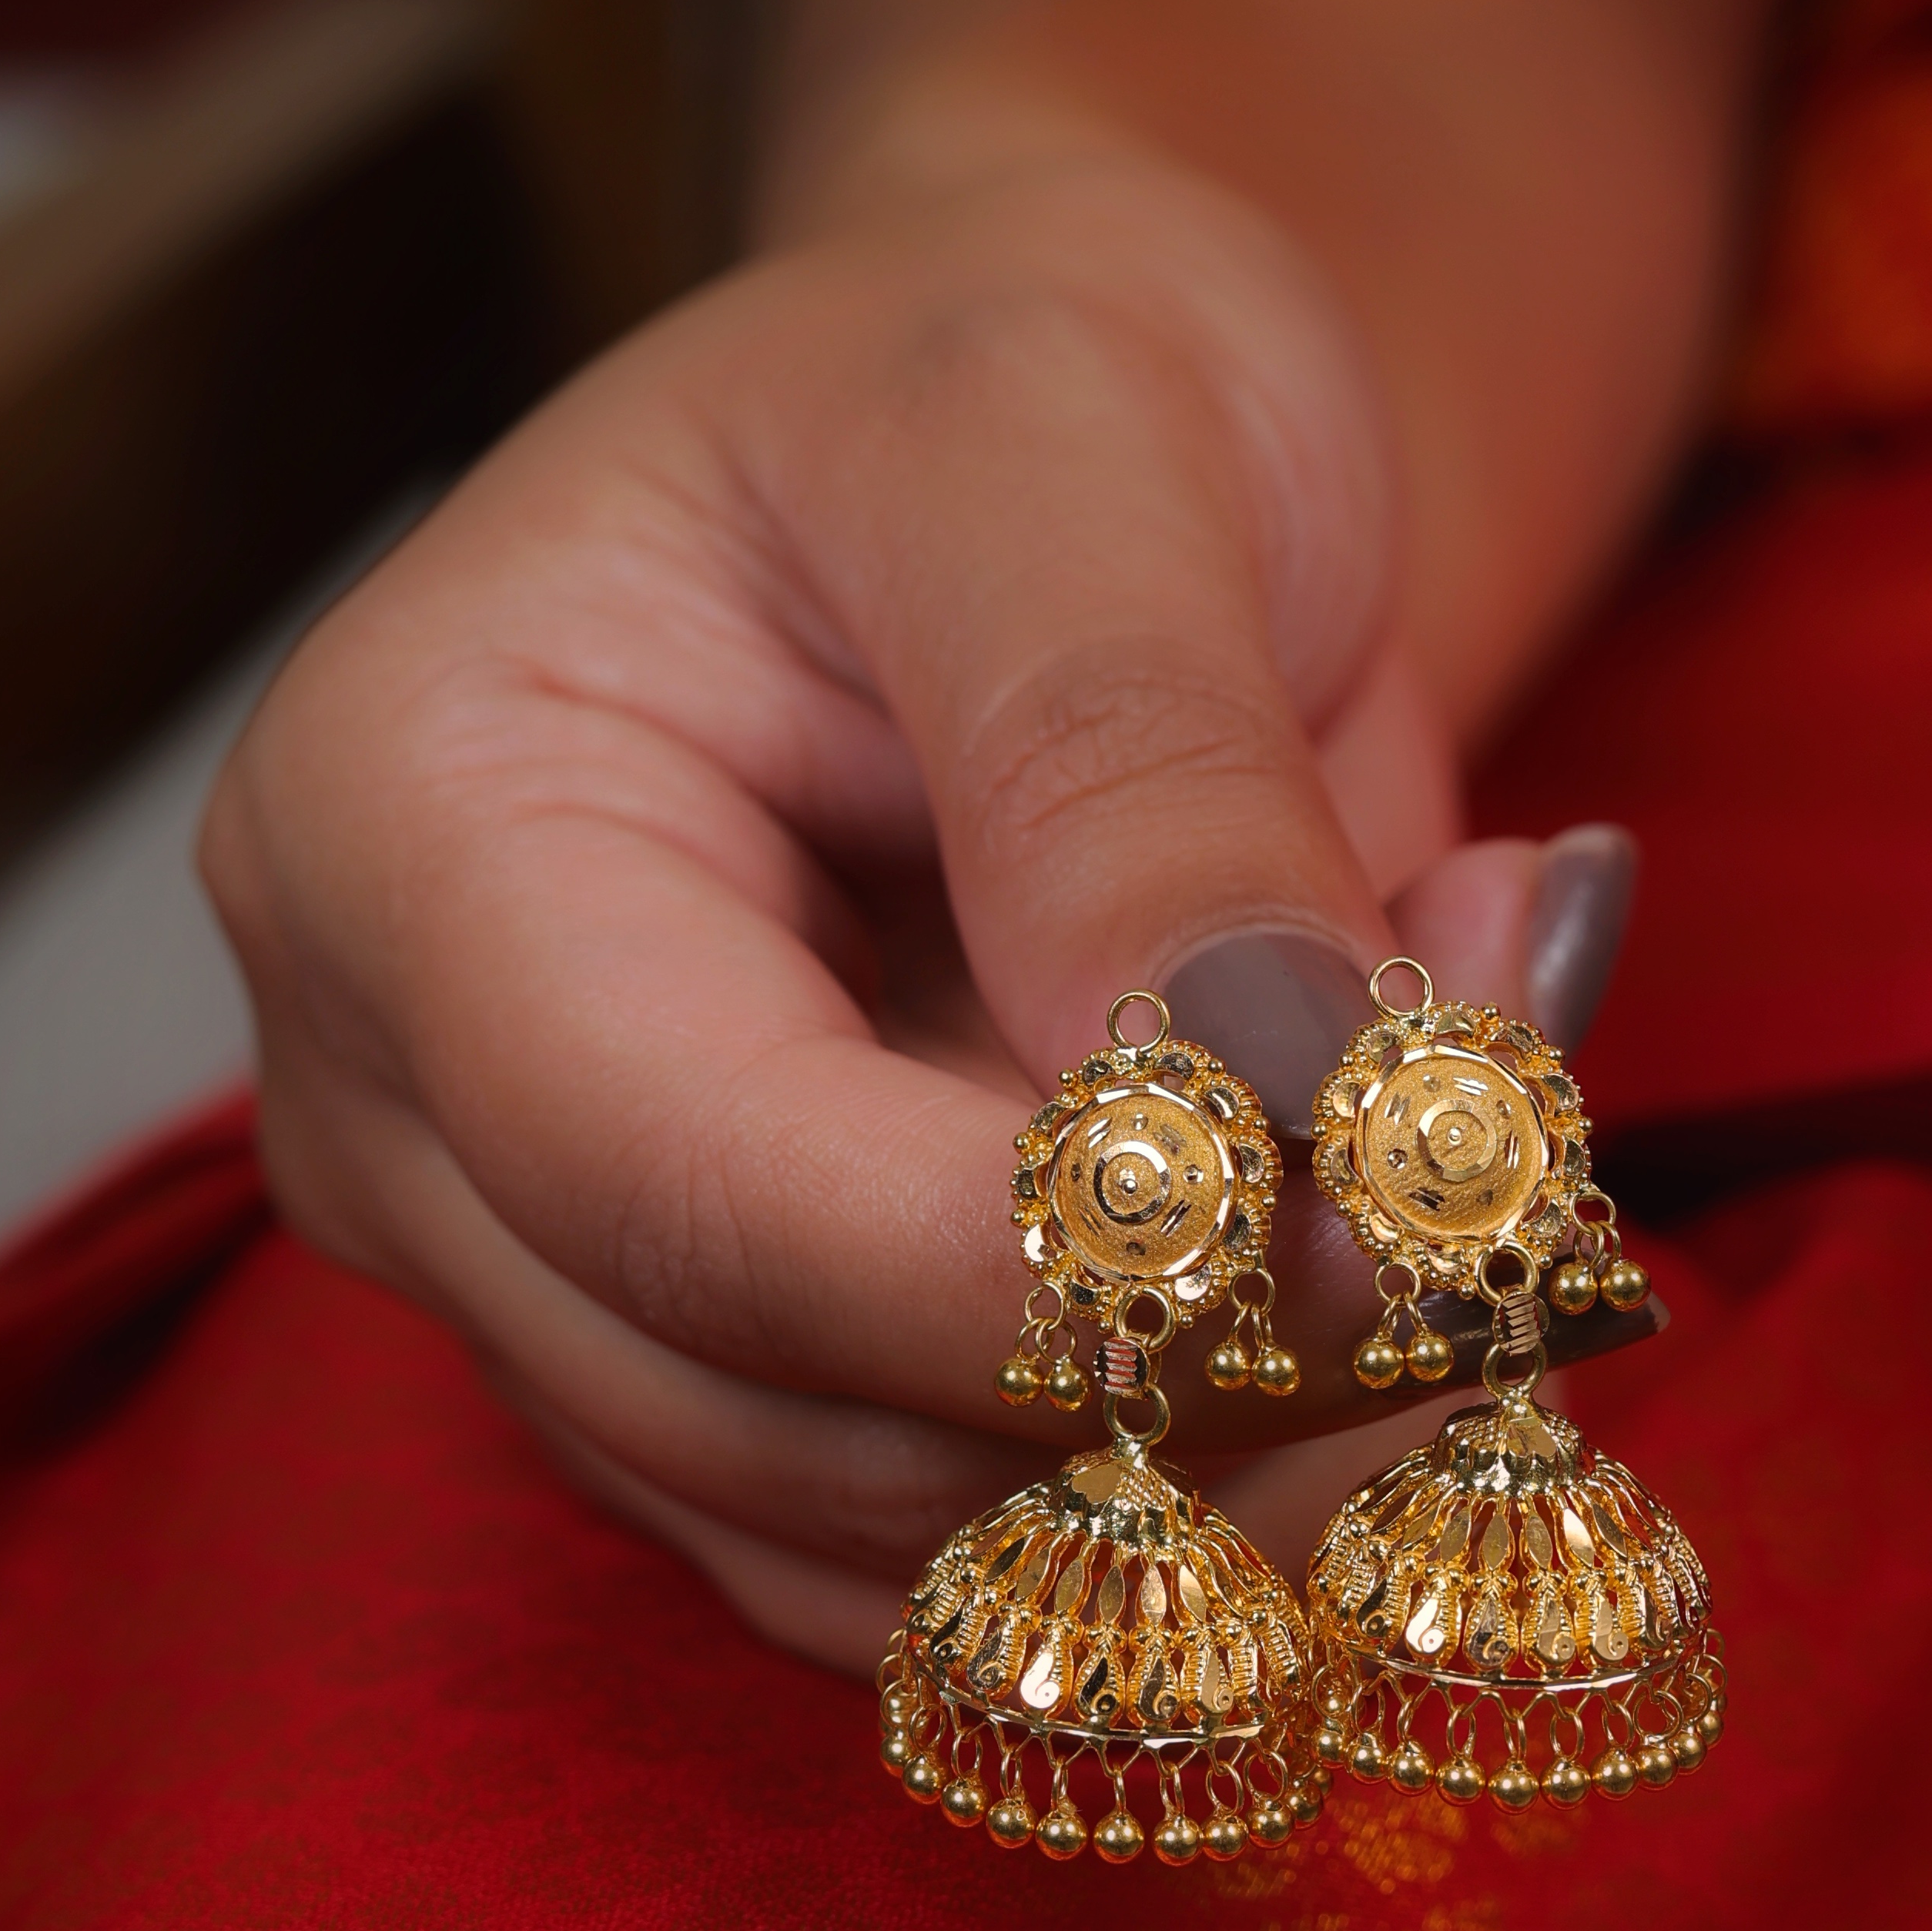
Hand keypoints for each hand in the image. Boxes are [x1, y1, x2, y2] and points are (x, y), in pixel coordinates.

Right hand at [203, 146, 1637, 1673]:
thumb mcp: (1078, 441)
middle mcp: (406, 1100)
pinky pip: (981, 1560)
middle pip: (775, 1409)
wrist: (1044, 445)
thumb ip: (1137, 772)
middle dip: (1186, 1364)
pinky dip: (1232, 1468)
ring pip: (896, 1546)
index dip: (1042, 1269)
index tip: (1407, 1240)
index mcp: (407, 822)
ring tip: (1479, 1139)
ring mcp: (547, 1281)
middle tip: (1525, 1190)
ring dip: (1243, 1430)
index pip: (682, 1180)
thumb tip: (1264, 1103)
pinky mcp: (729, 1394)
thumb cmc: (1019, 370)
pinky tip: (1386, 1244)